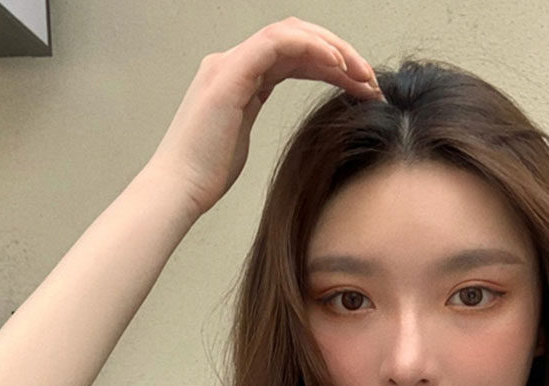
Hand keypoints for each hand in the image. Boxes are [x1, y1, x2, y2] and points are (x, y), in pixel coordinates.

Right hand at [145, 17, 383, 219]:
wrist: (178, 188)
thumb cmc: (206, 175)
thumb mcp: (241, 143)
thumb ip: (255, 119)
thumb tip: (278, 124)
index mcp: (239, 77)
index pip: (293, 56)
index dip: (331, 65)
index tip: (362, 87)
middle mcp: (233, 63)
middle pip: (296, 38)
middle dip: (339, 53)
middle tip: (371, 79)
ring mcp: (229, 64)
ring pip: (291, 33)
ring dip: (332, 49)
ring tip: (362, 73)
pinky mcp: (229, 75)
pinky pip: (277, 44)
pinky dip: (310, 49)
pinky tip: (337, 67)